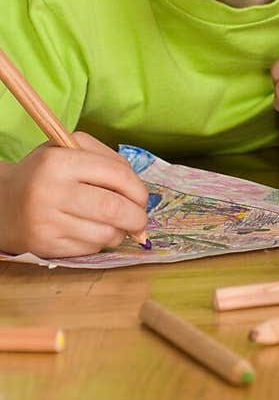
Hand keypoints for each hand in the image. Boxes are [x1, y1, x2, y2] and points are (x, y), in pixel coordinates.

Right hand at [0, 132, 148, 258]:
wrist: (3, 203)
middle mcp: (51, 192)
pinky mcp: (46, 246)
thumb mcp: (69, 150)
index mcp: (60, 161)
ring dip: (120, 233)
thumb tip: (140, 193)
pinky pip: (89, 249)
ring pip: (104, 234)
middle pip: (112, 208)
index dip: (138, 189)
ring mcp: (47, 222)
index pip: (115, 174)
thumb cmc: (45, 173)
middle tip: (141, 220)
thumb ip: (108, 160)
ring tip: (118, 226)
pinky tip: (93, 232)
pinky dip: (100, 243)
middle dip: (137, 217)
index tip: (143, 198)